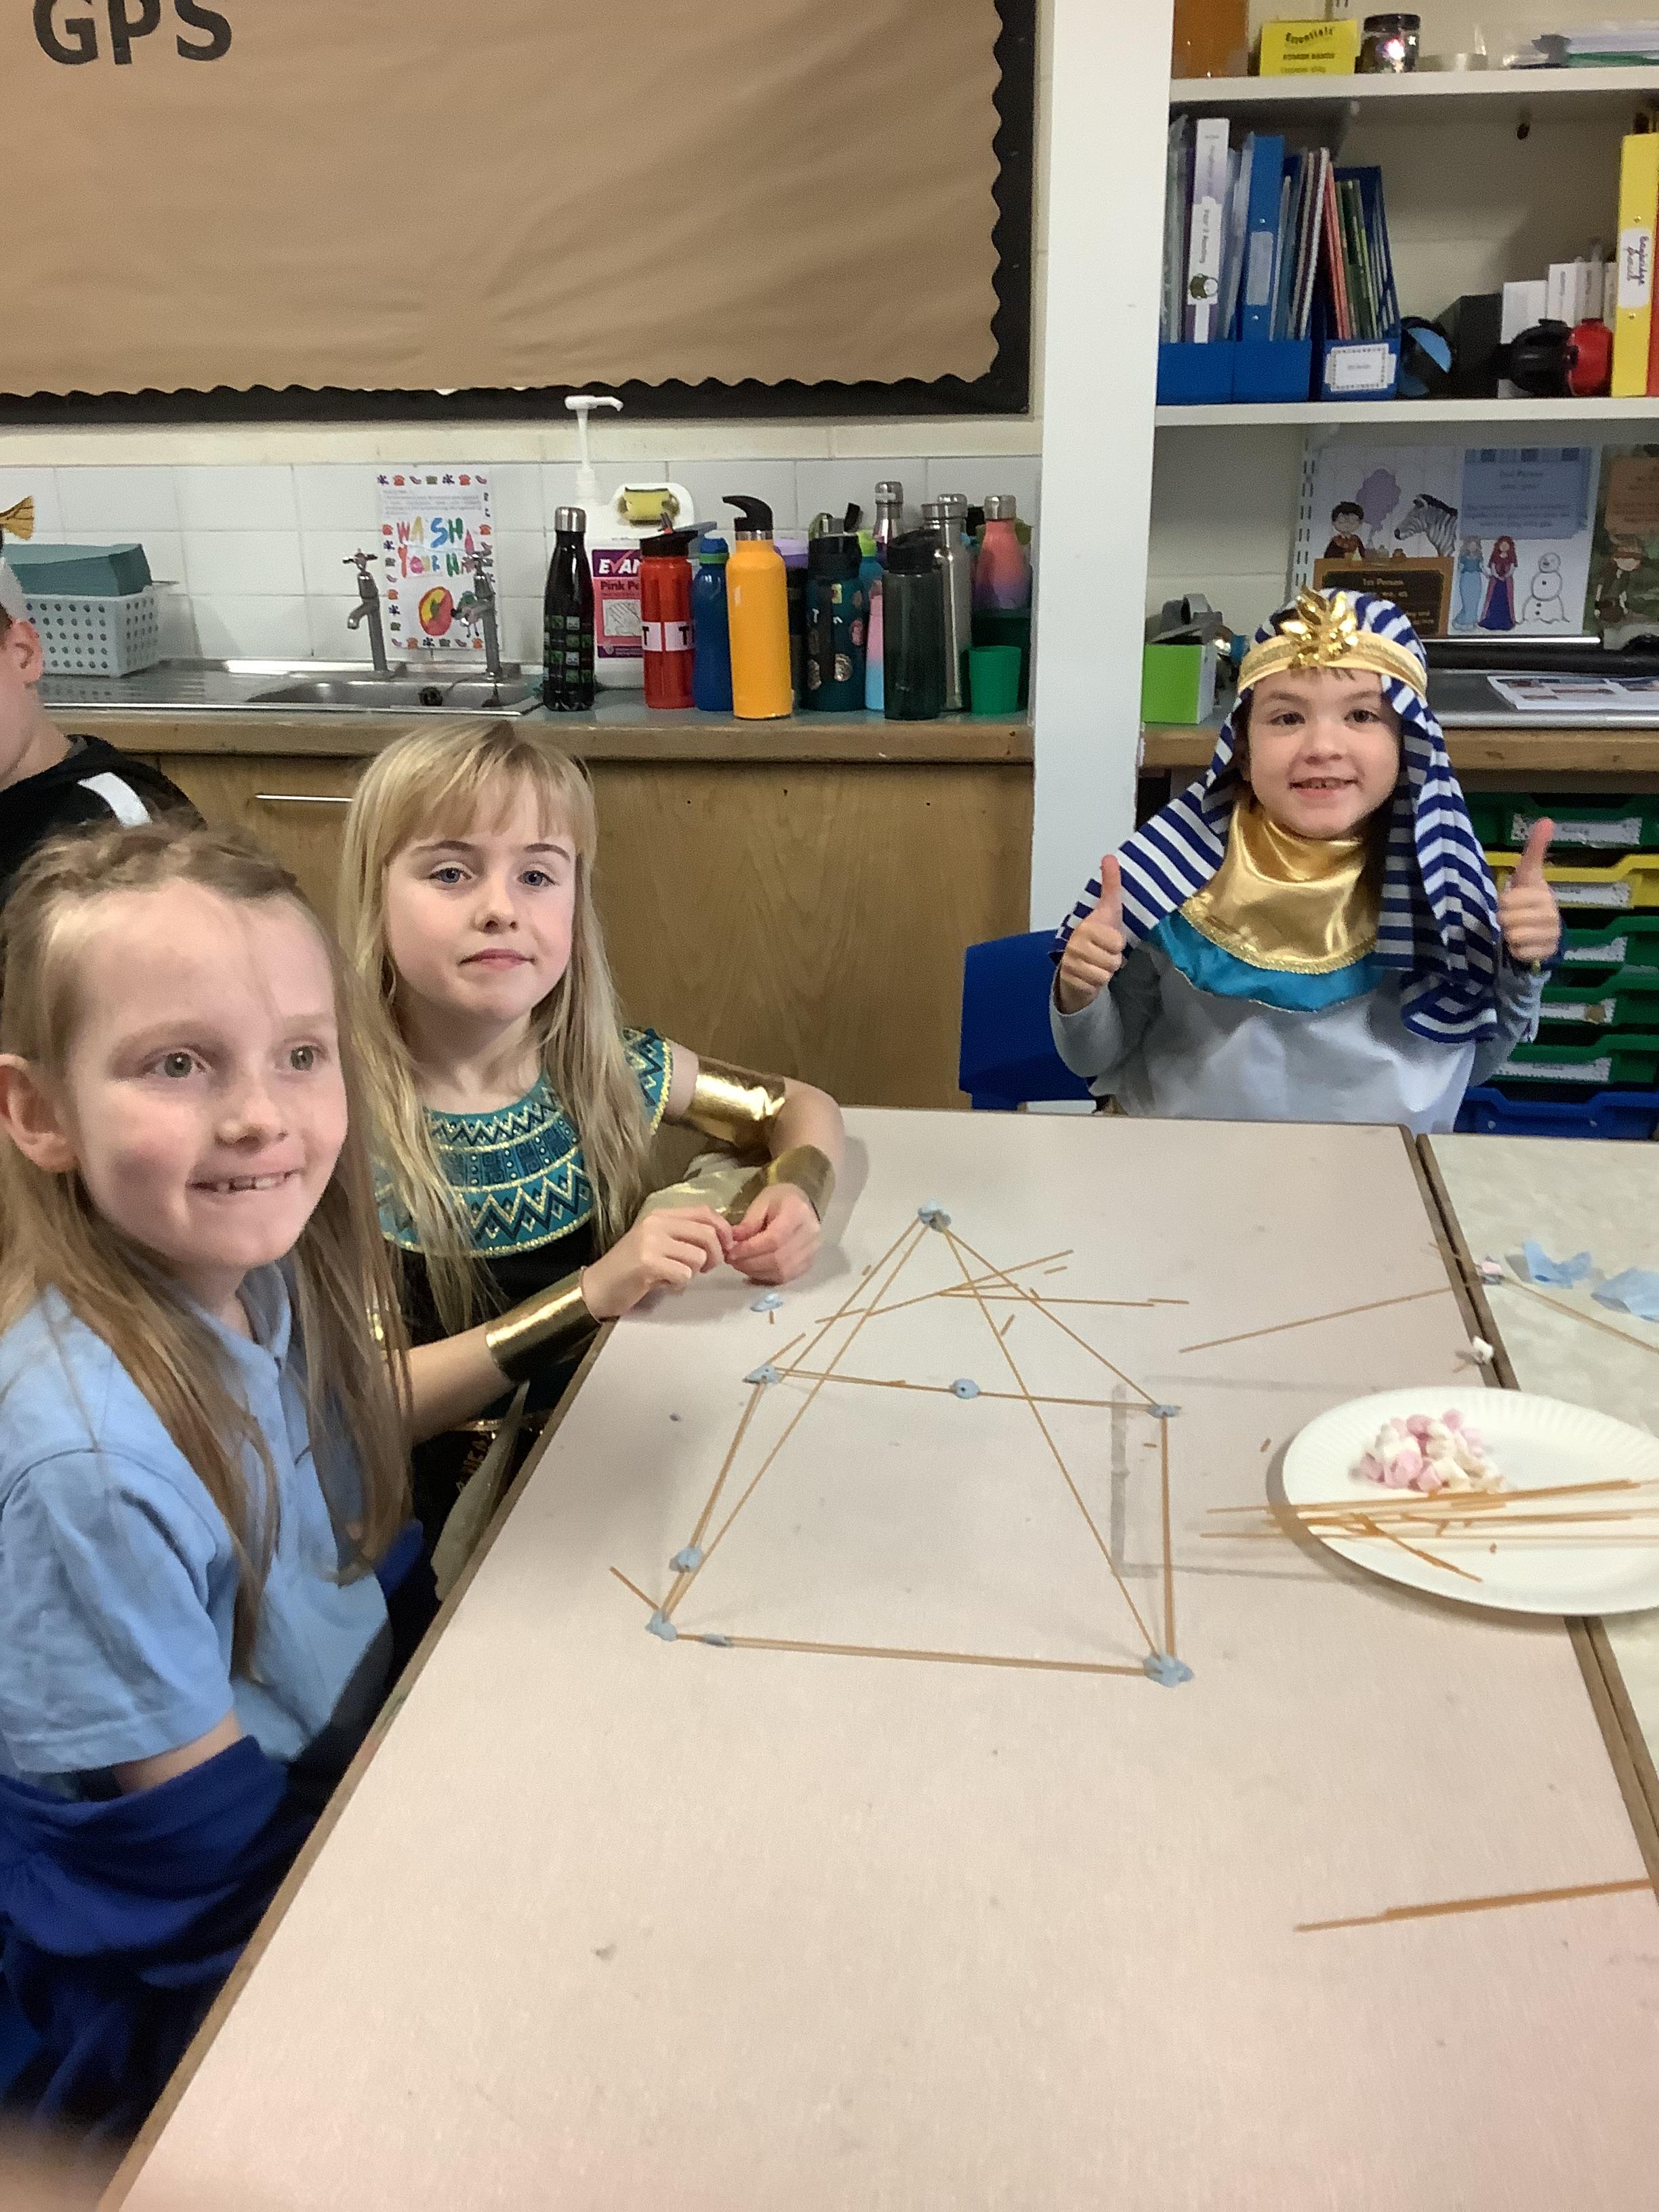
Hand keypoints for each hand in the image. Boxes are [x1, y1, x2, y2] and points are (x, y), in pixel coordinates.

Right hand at [582, 1205, 731, 1320]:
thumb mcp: (657, 1243)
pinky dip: (679, 1284)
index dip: (723, 1229)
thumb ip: (685, 1236)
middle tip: (706, 1269)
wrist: (596, 1287)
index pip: (705, 1211)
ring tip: (675, 1275)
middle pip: (707, 1233)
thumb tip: (723, 1239)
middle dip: (716, 1255)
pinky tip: (663, 1283)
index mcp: (660, 1215)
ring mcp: (651, 1241)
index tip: (726, 1246)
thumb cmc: (630, 1268)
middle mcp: (656, 1223)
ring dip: (694, 1272)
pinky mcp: (648, 1262)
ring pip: (698, 1256)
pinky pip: (684, 1274)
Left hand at [729, 1181, 820, 1285]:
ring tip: (740, 1264)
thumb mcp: (761, 1202)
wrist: (801, 1205)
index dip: (750, 1249)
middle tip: (732, 1260)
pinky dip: (766, 1276)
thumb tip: (733, 1241)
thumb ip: (748, 1222)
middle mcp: (810, 1235)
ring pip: (782, 1271)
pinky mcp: (809, 1264)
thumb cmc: (779, 1200)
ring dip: (756, 1272)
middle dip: (750, 1263)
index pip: (774, 1239)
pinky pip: (786, 1277)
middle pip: (778, 1258)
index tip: (731, 1251)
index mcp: (798, 1213)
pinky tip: (753, 1270)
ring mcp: (812, 1252)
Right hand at [1055, 856, 1126, 1013]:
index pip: (1116, 941)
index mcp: (1086, 926)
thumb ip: (1110, 885)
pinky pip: (1096, 985)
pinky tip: (1090, 976)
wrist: (1076, 965)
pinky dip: (1096, 983)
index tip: (1108, 939)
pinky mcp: (1070, 981)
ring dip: (1105, 972)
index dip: (1117, 943)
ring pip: (1105, 973)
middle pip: (1113, 959)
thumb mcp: (1108, 910)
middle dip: (1112, 959)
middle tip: (1103, 953)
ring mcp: (1071, 963)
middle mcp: (1075, 944)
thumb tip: (1110, 856)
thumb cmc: (1096, 937)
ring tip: (1097, 964)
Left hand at [1497, 818, 1561, 966]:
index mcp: (1539, 887)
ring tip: (1515, 931)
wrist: (1541, 937)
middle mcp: (1550, 908)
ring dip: (1508, 935)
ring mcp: (1552, 931)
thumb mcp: (1523, 880)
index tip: (1540, 833)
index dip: (1533, 852)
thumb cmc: (1526, 904)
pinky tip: (1522, 946)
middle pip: (1506, 910)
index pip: (1532, 867)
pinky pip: (1520, 951)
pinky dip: (1516, 951)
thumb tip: (1547, 819)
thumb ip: (1533, 852)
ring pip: (1513, 933)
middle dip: (1502, 916)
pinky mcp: (1549, 951)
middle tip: (1509, 917)